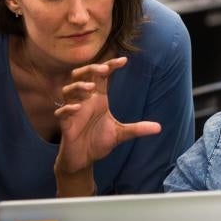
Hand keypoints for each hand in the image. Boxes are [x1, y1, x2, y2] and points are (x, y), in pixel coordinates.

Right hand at [53, 57, 160, 176]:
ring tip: (90, 88)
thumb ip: (137, 129)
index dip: (110, 66)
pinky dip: (68, 109)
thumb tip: (159, 128)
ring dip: (78, 86)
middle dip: (91, 69)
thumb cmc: (98, 141)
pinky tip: (77, 108)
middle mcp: (85, 101)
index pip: (102, 76)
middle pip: (81, 76)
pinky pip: (62, 113)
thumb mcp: (120, 134)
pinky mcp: (65, 125)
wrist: (83, 160)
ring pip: (68, 91)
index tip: (123, 60)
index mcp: (98, 98)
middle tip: (103, 68)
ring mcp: (73, 112)